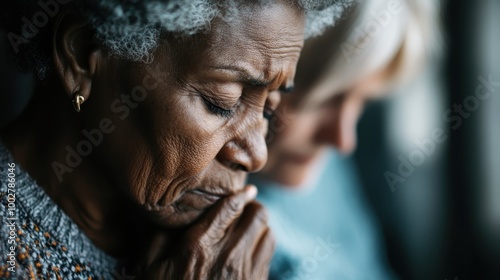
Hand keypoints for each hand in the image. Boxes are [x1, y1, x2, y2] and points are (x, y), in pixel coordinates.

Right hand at [137, 185, 274, 279]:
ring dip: (259, 224)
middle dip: (251, 207)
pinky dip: (263, 241)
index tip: (245, 189)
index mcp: (199, 246)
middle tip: (242, 209)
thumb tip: (171, 212)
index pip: (229, 208)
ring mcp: (246, 270)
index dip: (239, 194)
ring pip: (267, 230)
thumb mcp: (151, 267)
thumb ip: (158, 236)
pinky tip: (251, 246)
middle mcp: (228, 254)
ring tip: (248, 227)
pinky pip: (269, 250)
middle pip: (256, 214)